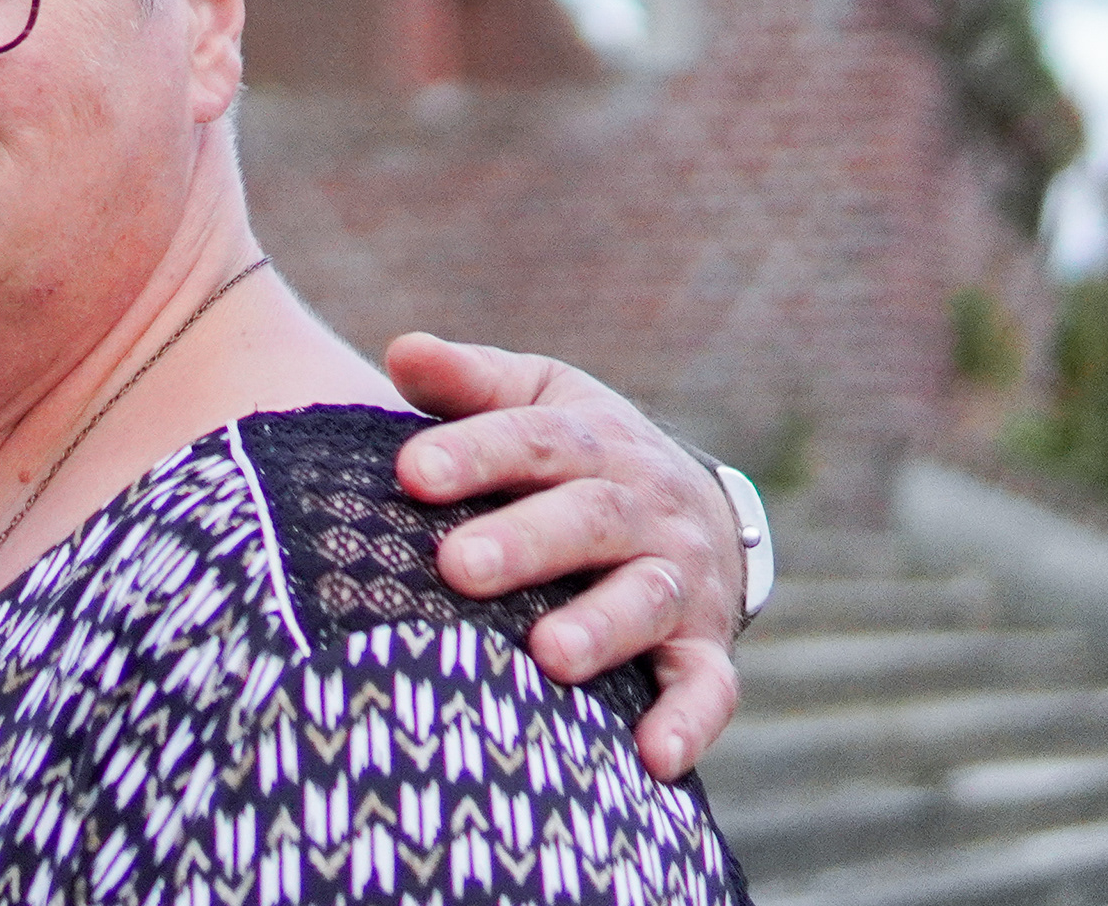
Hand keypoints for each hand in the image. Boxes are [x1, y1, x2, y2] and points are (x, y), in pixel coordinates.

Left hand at [382, 331, 744, 782]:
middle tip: (457, 566)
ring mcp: (678, 578)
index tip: (409, 472)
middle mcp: (642, 507)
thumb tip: (400, 349)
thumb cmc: (576, 455)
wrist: (697, 510)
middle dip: (525, 543)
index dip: (473, 452)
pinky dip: (687, 722)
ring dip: (600, 629)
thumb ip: (468, 383)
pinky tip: (652, 759)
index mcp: (591, 441)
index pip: (531, 440)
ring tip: (548, 656)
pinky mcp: (704, 647)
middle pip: (588, 518)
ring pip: (646, 600)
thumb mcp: (535, 400)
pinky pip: (707, 688)